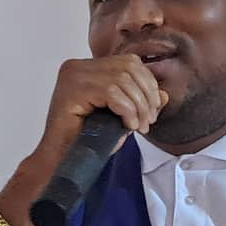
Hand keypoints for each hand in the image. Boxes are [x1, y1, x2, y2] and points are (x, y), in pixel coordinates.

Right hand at [37, 55, 168, 157]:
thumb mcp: (120, 118)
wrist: (61, 162)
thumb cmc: (85, 141)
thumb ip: (140, 103)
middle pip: (128, 67)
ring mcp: (72, 76)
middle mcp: (77, 66)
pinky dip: (127, 110)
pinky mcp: (72, 90)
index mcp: (87, 68)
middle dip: (146, 95)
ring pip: (122, 79)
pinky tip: (129, 125)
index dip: (148, 84)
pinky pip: (112, 92)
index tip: (152, 110)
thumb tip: (164, 95)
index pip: (129, 63)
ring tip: (140, 126)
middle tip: (148, 121)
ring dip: (138, 105)